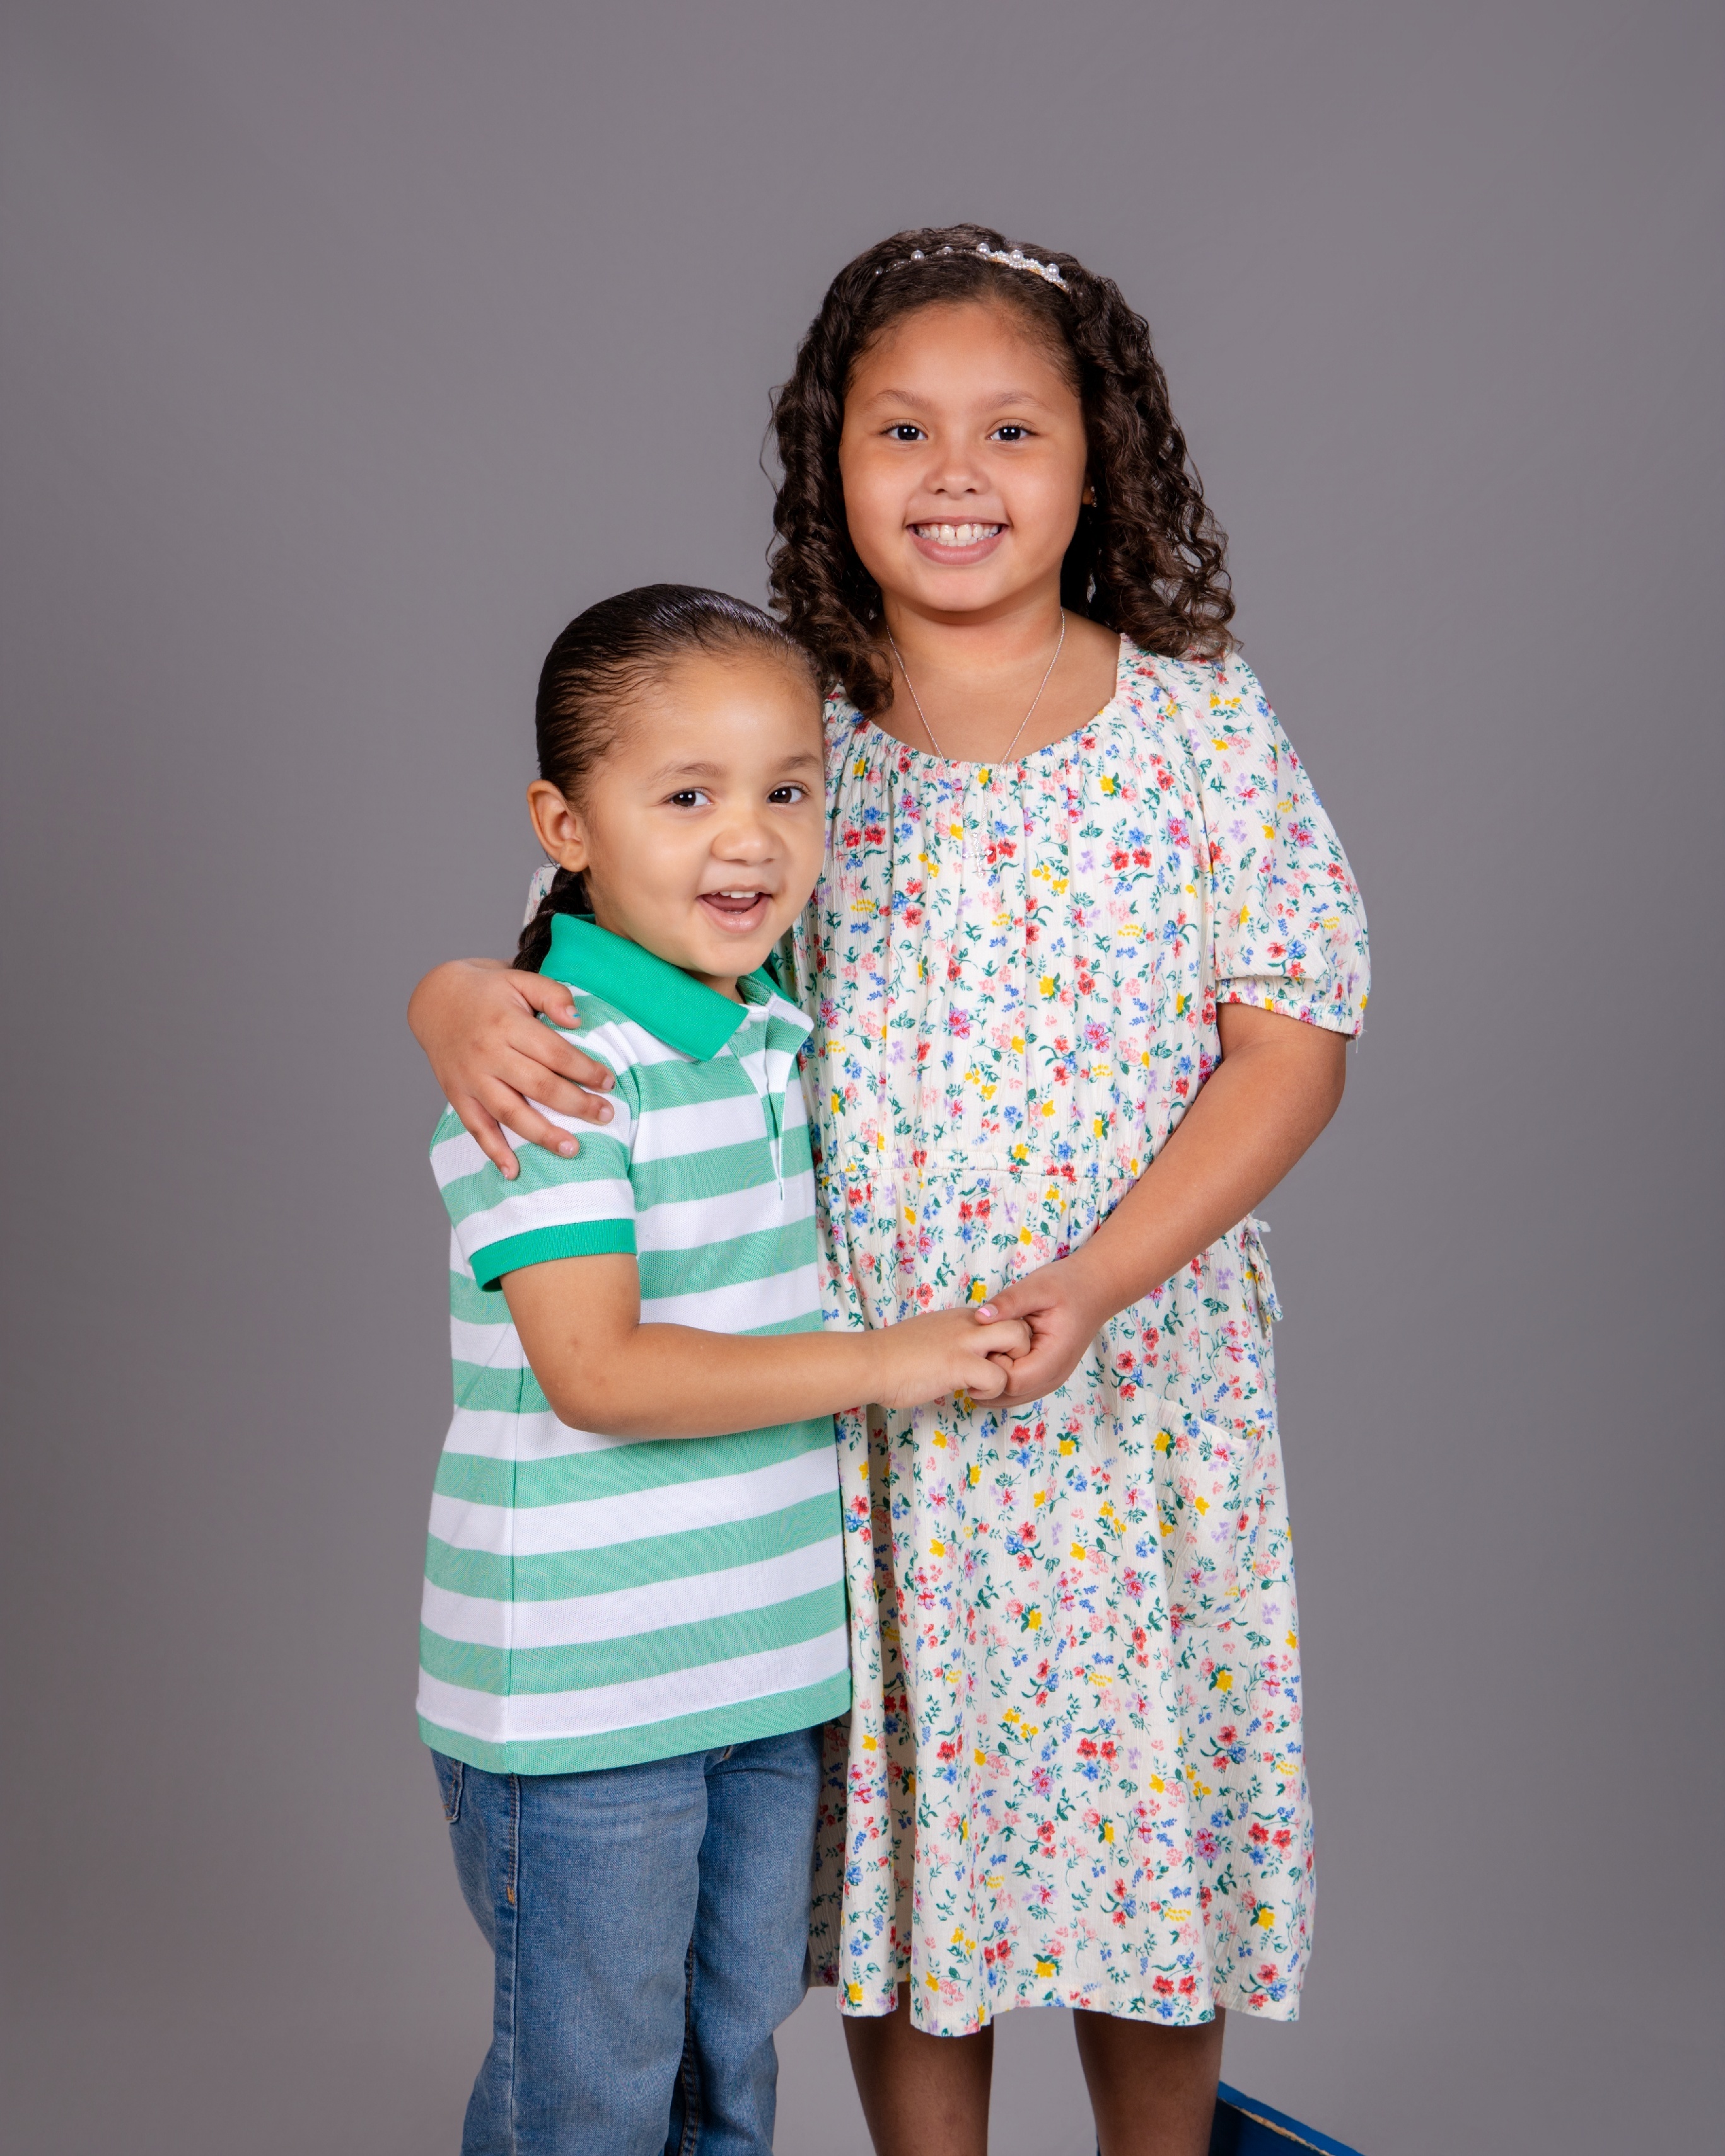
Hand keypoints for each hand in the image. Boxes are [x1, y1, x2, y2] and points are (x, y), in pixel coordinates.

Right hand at [407, 958, 616, 1178]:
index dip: (584, 1070)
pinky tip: (513, 1171)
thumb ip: (552, 994)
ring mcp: (470, 1078)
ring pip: (509, 1112)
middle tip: (605, 1116)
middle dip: (576, 1104)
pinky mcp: (456, 1094)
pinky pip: (476, 1127)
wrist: (435, 999)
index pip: (554, 1053)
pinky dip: (493, 1151)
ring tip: (572, 1149)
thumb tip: (577, 1019)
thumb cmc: (488, 991)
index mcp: (506, 1023)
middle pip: (538, 1086)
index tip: (609, 1083)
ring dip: (542, 1134)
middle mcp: (487, 1053)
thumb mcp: (520, 979)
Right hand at [873, 1304, 1033, 1408]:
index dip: (1006, 1341)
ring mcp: (965, 1342)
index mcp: (962, 1317)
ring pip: (1018, 1340)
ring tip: (987, 1382)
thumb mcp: (930, 1336)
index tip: (991, 1359)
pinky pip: (998, 1377)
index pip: (1005, 1318)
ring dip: (1010, 1367)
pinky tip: (970, 1393)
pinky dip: (991, 1391)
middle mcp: (969, 1324)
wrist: (870, 1362)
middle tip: (998, 1370)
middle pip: (1020, 1322)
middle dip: (1020, 1350)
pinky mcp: (960, 1365)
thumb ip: (953, 1339)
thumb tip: (963, 1353)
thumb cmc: (893, 1355)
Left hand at [973, 1257, 1115, 1406]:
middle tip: (976, 1348)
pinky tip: (993, 1357)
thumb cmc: (1068, 1285)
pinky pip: (1019, 1389)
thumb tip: (980, 1317)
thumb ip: (1009, 1302)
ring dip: (992, 1381)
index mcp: (1054, 1358)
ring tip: (982, 1352)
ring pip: (1013, 1397)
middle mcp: (1054, 1376)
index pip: (1012, 1381)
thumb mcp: (1037, 1287)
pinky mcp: (1046, 1375)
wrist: (1096, 1288)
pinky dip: (1001, 1379)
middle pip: (1010, 1396)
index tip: (983, 1341)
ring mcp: (1051, 1379)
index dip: (992, 1366)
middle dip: (988, 1376)